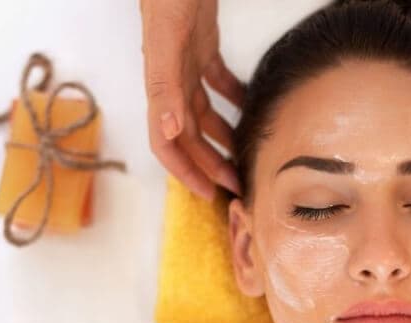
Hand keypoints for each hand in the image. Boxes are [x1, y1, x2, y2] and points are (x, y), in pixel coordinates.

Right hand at [139, 0, 244, 199]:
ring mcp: (185, 65)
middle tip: (238, 184)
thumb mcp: (166, 41)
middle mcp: (170, 82)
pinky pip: (216, 82)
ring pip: (202, 114)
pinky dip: (232, 98)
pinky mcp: (200, 47)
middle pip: (189, 136)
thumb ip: (165, 87)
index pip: (167, 144)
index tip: (208, 193)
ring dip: (221, 138)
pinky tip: (249, 107)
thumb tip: (171, 132)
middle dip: (210, 164)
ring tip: (245, 155)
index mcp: (161, 88)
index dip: (185, 172)